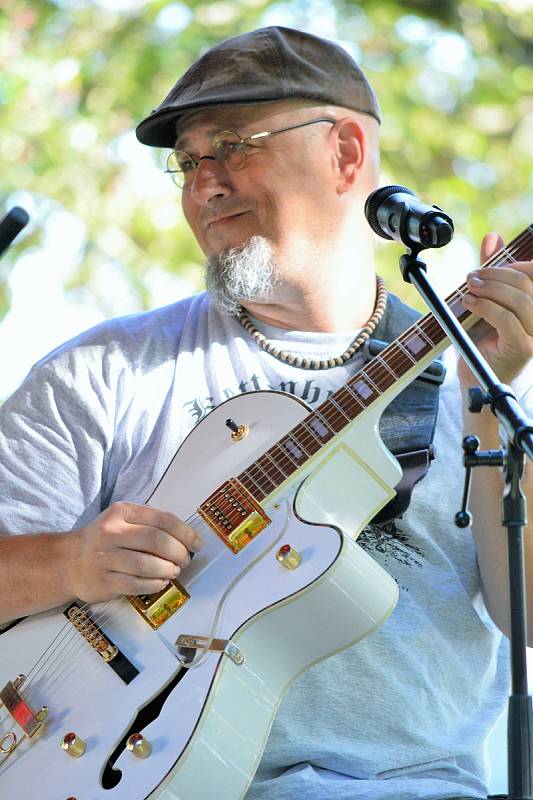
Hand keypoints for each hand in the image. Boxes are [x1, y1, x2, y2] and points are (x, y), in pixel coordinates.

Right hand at [67, 502, 202, 602]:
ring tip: (174, 571)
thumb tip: (187, 539)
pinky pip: (136, 584)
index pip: (161, 519)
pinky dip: (155, 584)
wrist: (69, 562)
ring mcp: (104, 558)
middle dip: (178, 552)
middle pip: (156, 540)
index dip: (185, 533)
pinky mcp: (102, 582)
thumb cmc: (105, 541)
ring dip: (168, 570)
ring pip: (146, 564)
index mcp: (121, 512)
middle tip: (185, 560)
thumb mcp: (123, 521)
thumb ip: (151, 524)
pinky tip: (161, 582)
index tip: (197, 544)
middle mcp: (110, 532)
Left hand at [459, 232, 532, 385]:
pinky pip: (507, 319)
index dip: (517, 265)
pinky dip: (486, 307)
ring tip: (469, 289)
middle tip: (471, 277)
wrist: (474, 374)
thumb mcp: (485, 298)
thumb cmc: (481, 338)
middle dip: (496, 275)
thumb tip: (493, 238)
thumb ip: (492, 271)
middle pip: (527, 284)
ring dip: (490, 289)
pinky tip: (470, 303)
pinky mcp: (523, 348)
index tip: (491, 266)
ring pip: (520, 300)